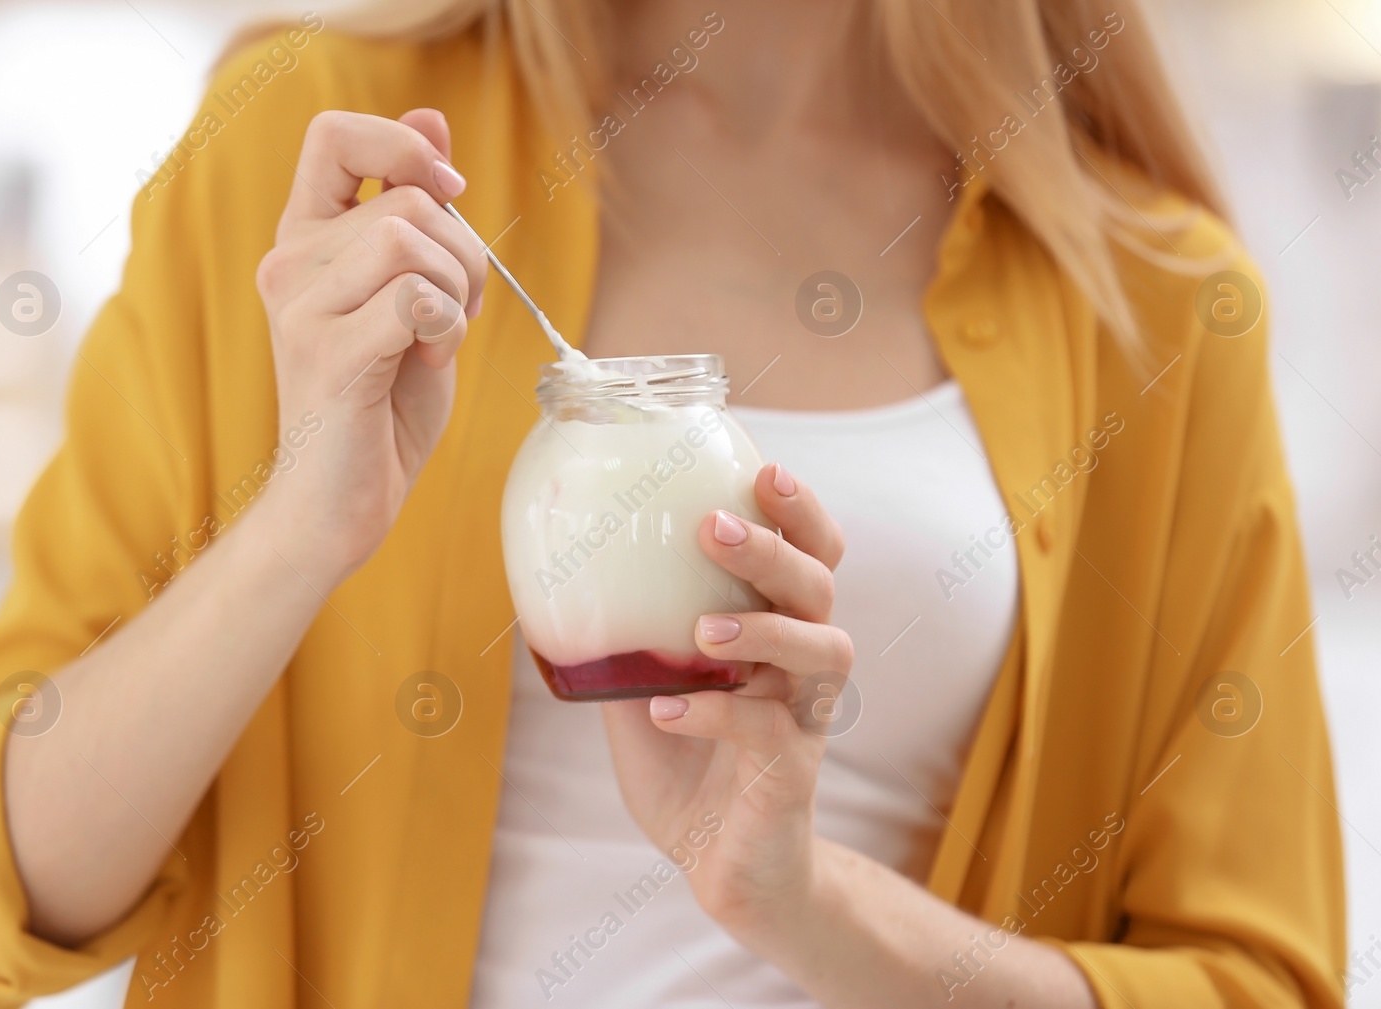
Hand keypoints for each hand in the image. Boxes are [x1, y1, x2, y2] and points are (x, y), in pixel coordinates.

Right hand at [254, 108, 488, 590]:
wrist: (341, 504)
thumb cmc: (382, 406)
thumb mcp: (414, 293)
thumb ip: (417, 212)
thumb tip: (431, 120)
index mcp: (305, 240)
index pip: (333, 134)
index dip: (402, 147)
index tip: (447, 193)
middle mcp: (288, 262)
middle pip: (408, 200)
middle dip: (464, 254)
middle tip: (453, 314)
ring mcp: (299, 305)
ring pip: (411, 239)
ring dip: (456, 292)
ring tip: (435, 341)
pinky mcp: (324, 351)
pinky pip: (415, 297)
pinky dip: (446, 329)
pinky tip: (424, 364)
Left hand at [601, 462, 850, 931]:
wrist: (724, 868)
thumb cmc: (690, 771)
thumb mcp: (643, 698)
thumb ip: (624, 649)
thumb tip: (558, 590)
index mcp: (778, 632)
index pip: (811, 556)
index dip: (799, 512)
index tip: (764, 469)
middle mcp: (805, 665)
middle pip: (820, 587)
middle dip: (774, 551)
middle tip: (716, 528)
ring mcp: (806, 718)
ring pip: (822, 651)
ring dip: (762, 630)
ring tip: (703, 629)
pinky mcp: (794, 772)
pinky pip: (771, 731)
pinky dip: (718, 714)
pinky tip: (668, 710)